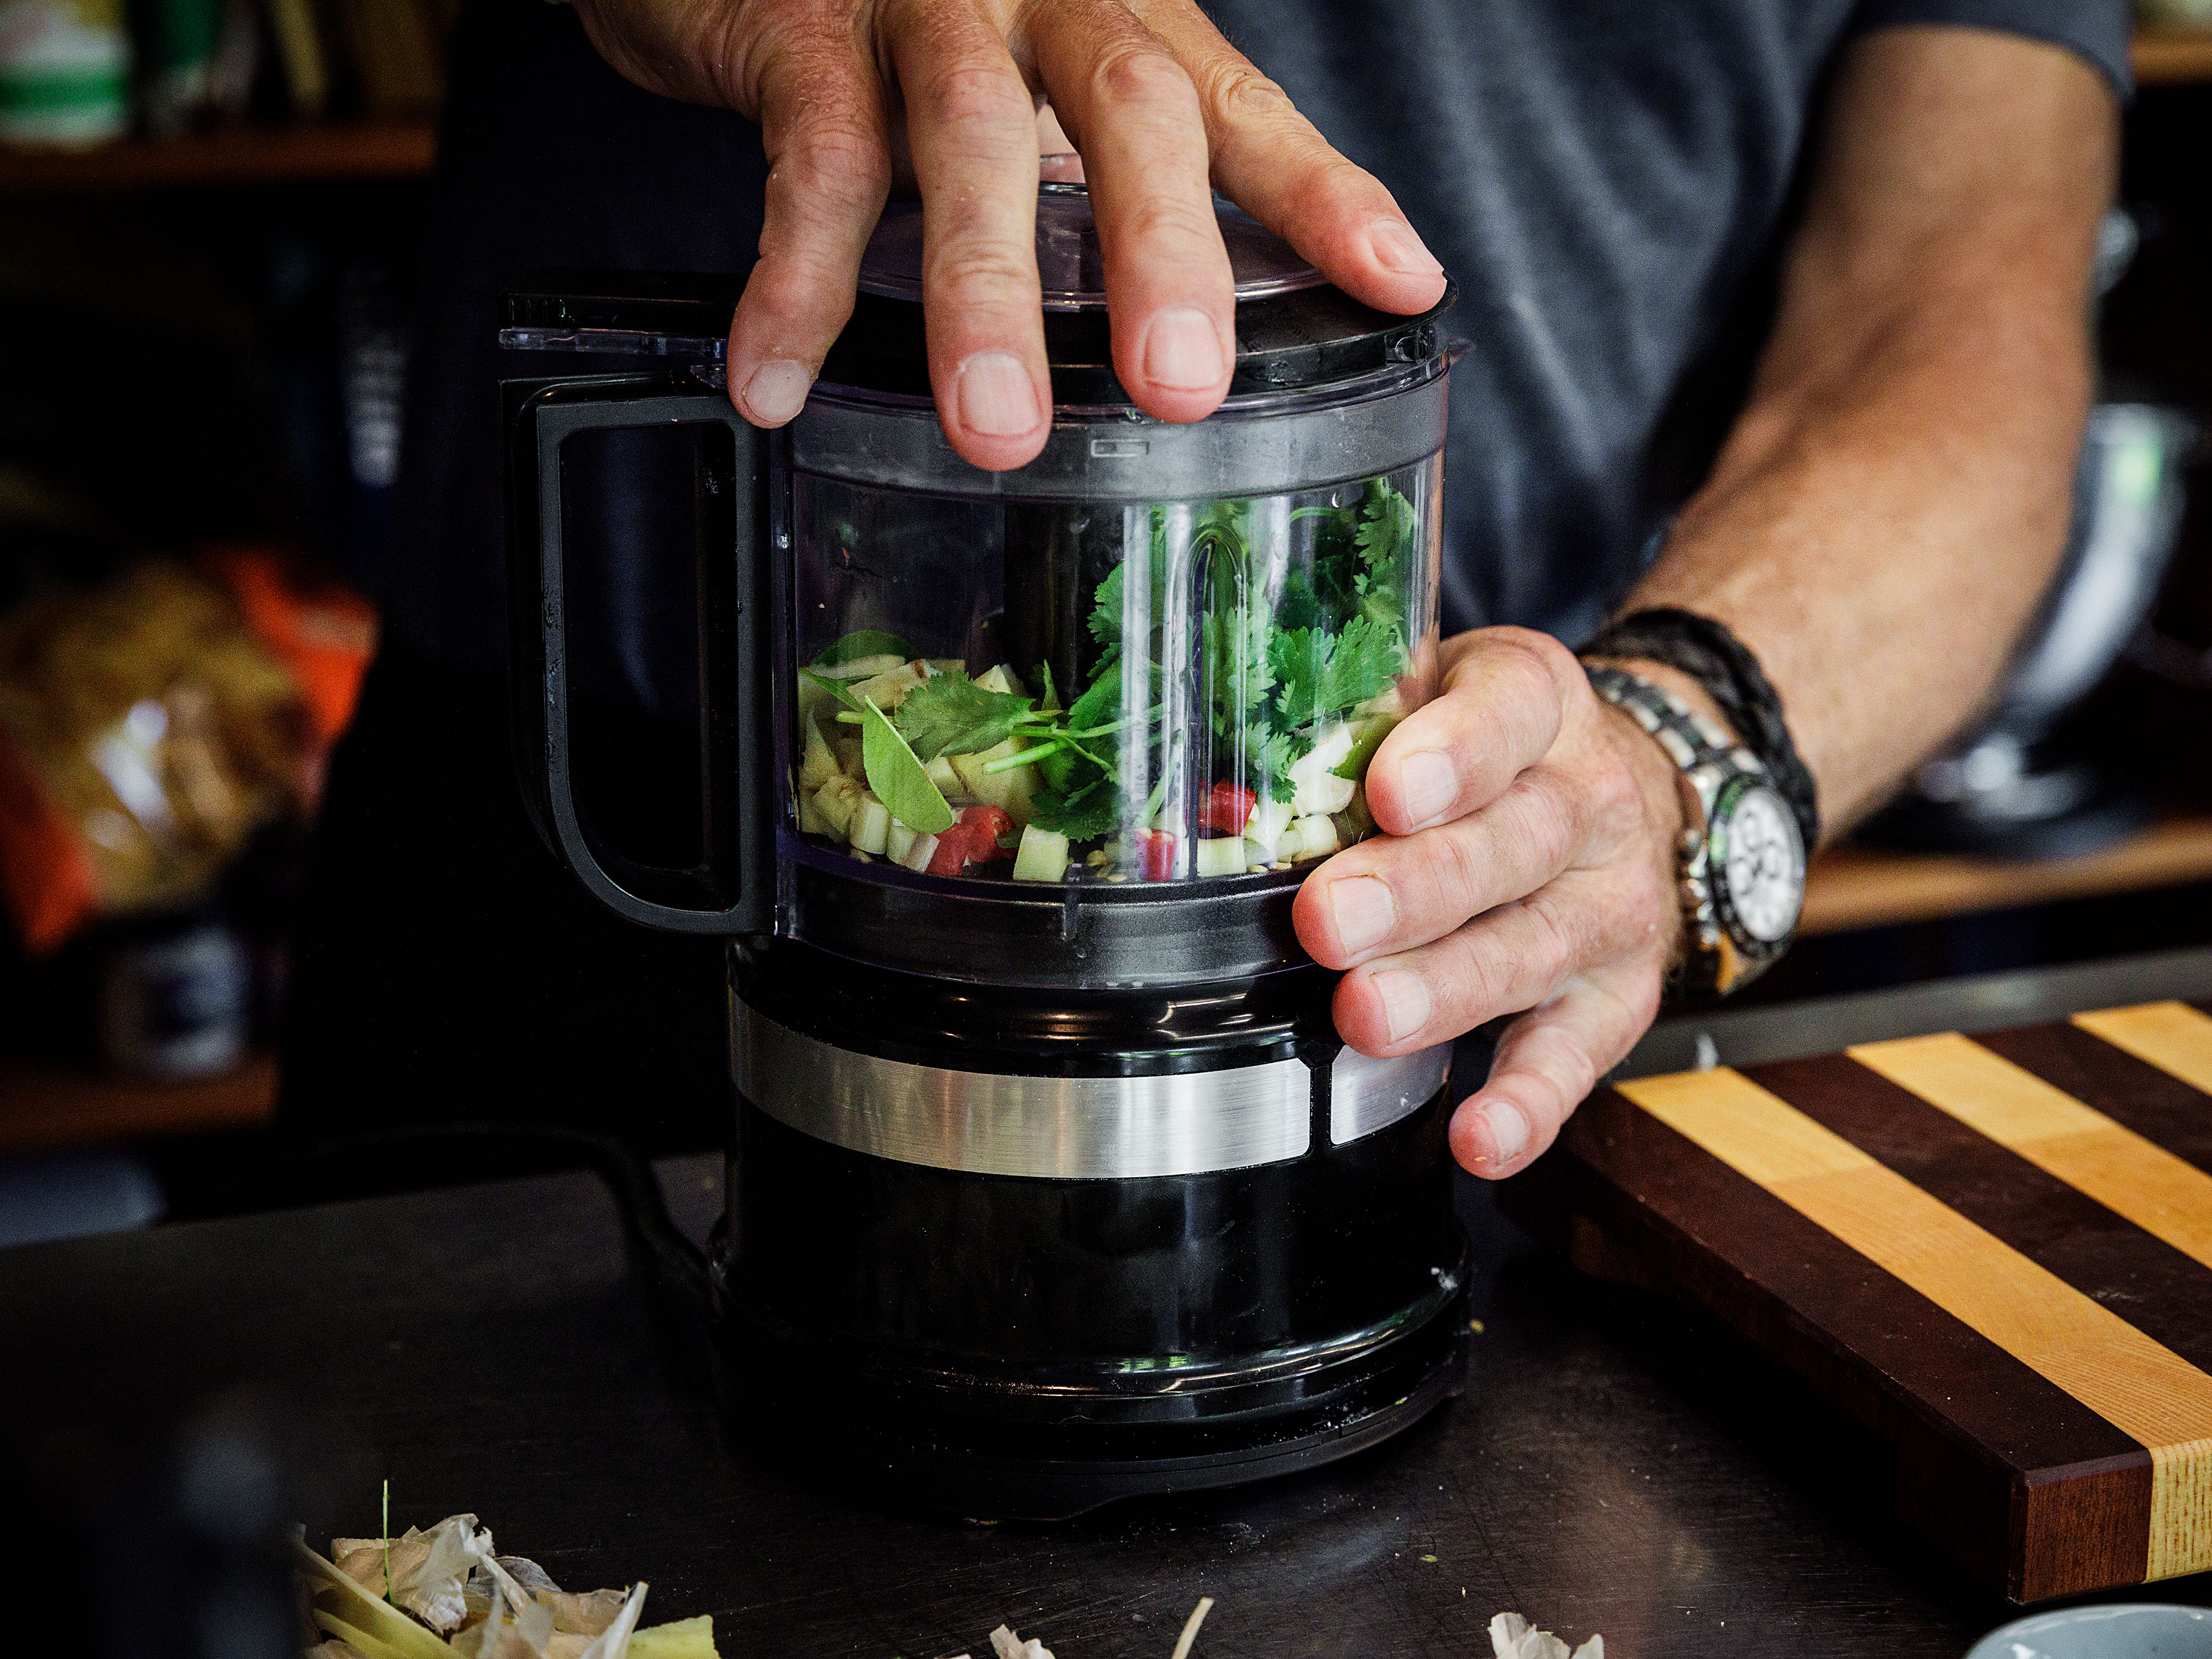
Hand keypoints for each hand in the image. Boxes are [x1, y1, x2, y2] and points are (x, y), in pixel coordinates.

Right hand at [564, 0, 1445, 469]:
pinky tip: (775, 382)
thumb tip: (1180, 340)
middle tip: (1181, 390)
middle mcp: (1041, 3)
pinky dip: (795, 283)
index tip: (1400, 282)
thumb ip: (1099, 183)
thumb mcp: (1039, 93)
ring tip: (997, 431)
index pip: (1241, 108)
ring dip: (984, 296)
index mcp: (1119, 25)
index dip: (1321, 192)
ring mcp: (924, 8)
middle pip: (1128, 108)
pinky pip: (807, 163)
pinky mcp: (803, 28)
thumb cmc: (915, 39)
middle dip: (1163, 254)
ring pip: (969, 137)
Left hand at [1292, 630, 1692, 1178]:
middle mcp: (1589, 802)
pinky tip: (1479, 1136)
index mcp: (1537, 703)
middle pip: (1513, 844)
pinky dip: (1529, 1104)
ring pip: (1533, 949)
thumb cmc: (1491, 740)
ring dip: (1446, 991)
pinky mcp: (1616, 998)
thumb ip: (1356, 711)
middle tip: (1329, 921)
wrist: (1614, 787)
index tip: (1388, 791)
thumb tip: (1224, 773)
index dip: (1453, 753)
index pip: (1507, 715)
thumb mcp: (1439, 687)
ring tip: (1366, 1017)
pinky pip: (1575, 1057)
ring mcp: (1609, 906)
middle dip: (1417, 889)